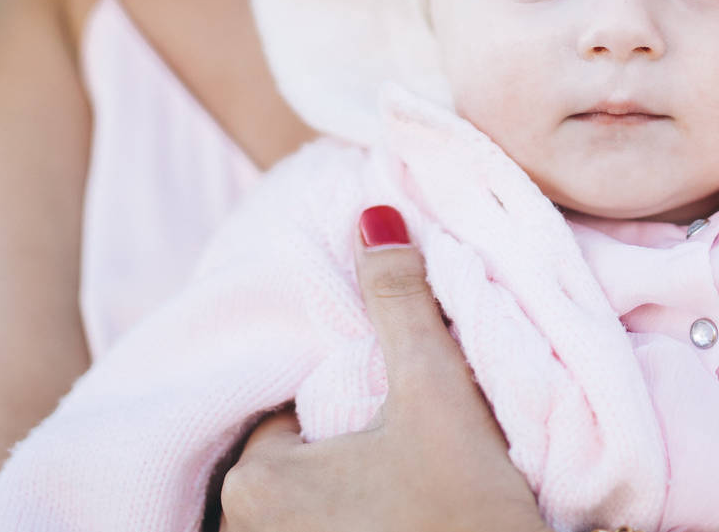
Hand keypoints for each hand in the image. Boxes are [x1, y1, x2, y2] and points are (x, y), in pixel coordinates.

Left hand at [216, 206, 549, 531]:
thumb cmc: (462, 519)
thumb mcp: (439, 398)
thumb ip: (402, 304)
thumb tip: (374, 217)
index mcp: (255, 482)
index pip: (295, 406)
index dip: (352, 393)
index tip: (400, 399)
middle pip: (305, 457)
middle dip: (352, 442)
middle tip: (417, 440)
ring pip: (320, 504)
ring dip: (358, 489)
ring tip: (419, 482)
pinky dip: (364, 522)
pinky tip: (412, 516)